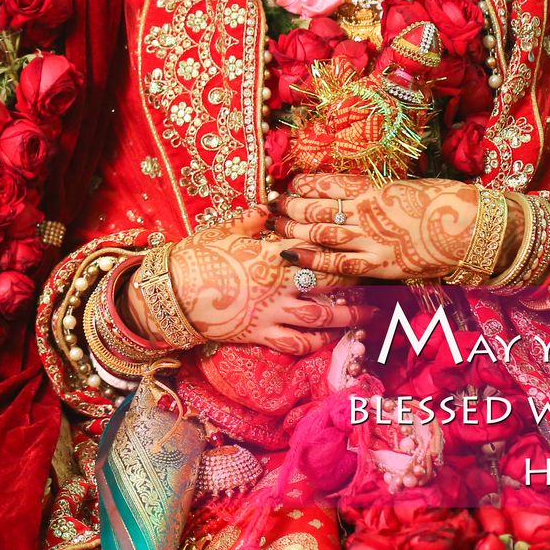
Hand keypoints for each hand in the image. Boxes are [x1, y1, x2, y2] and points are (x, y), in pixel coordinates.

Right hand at [140, 208, 375, 356]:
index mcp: (271, 254)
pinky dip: (317, 342)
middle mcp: (279, 285)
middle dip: (355, 283)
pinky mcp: (261, 334)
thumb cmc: (196, 256)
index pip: (315, 249)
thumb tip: (268, 207)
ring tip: (368, 314)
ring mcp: (272, 312)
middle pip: (327, 284)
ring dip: (348, 316)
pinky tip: (331, 338)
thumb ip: (249, 220)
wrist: (172, 293)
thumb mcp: (222, 230)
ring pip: (321, 316)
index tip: (359, 244)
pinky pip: (297, 342)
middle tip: (377, 281)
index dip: (339, 247)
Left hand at [271, 175, 480, 280]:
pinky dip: (312, 258)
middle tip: (274, 208)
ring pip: (322, 232)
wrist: (470, 227)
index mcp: (373, 187)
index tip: (289, 186)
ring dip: (295, 229)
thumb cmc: (443, 201)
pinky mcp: (379, 265)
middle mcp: (366, 211)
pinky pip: (339, 263)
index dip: (302, 185)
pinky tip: (291, 254)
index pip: (326, 182)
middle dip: (291, 207)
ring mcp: (371, 239)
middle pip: (317, 207)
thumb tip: (351, 189)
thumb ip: (375, 190)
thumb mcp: (404, 186)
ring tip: (277, 226)